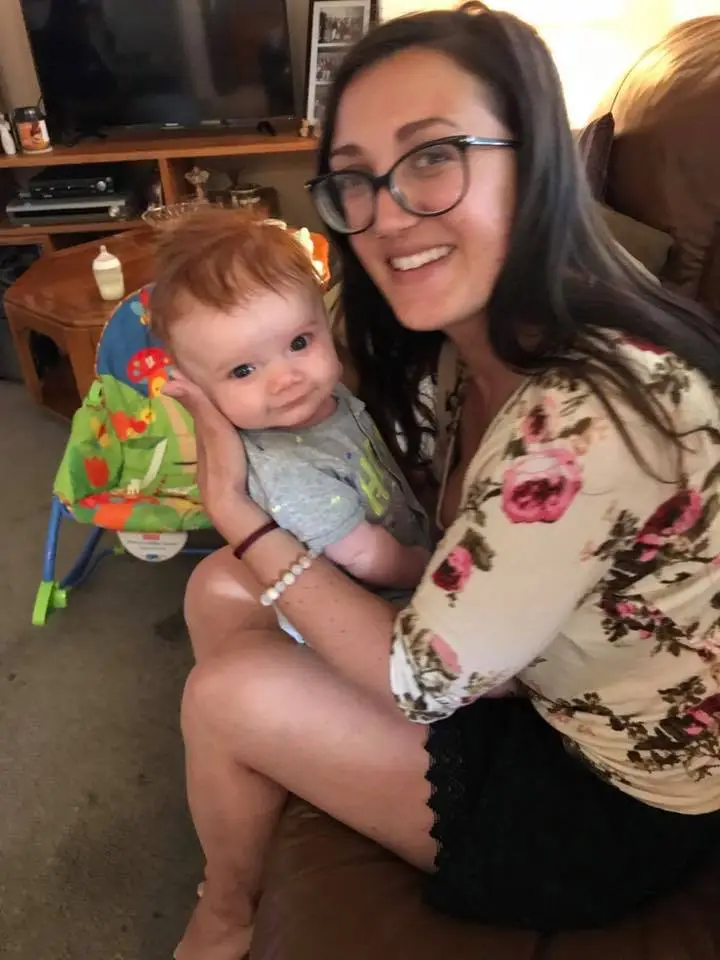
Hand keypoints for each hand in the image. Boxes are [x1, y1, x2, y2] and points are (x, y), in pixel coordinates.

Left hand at [162, 372, 262, 541]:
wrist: (230, 503)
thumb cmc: (222, 463)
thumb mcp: (212, 429)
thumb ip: (197, 405)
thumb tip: (168, 380)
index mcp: (201, 427)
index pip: (197, 398)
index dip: (197, 380)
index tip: (200, 360)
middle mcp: (206, 439)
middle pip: (207, 410)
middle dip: (210, 392)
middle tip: (220, 370)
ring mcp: (217, 453)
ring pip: (218, 424)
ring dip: (222, 410)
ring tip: (234, 391)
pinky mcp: (230, 463)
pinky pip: (229, 436)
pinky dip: (231, 425)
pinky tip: (240, 424)